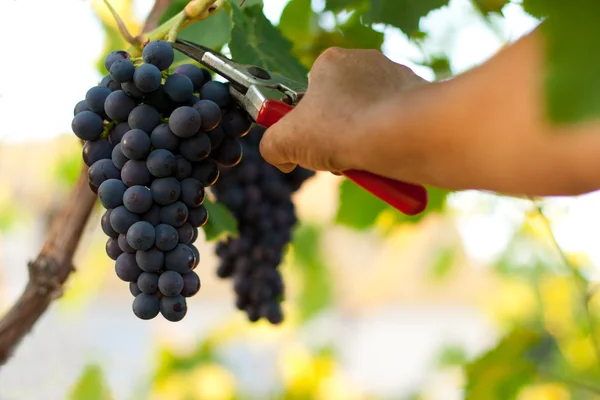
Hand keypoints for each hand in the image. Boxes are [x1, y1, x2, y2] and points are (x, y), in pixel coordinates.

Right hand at [259, 47, 427, 173]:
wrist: (402, 135)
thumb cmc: (341, 129)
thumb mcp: (285, 142)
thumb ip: (272, 147)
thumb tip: (281, 158)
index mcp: (331, 63)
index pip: (308, 96)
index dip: (303, 126)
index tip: (307, 145)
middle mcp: (365, 63)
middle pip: (339, 110)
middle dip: (334, 139)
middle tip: (334, 159)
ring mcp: (395, 79)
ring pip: (367, 120)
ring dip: (359, 146)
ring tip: (360, 162)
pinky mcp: (418, 100)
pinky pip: (394, 126)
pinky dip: (386, 145)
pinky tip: (384, 161)